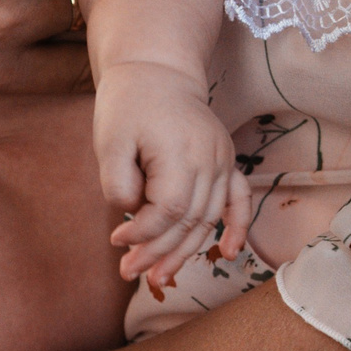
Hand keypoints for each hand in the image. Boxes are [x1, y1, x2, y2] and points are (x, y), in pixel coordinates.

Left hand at [97, 62, 249, 278]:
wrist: (157, 72)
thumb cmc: (127, 106)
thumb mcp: (109, 141)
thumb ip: (118, 182)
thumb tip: (133, 213)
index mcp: (181, 154)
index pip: (168, 211)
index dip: (143, 234)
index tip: (116, 241)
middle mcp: (210, 160)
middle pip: (189, 222)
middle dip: (158, 253)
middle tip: (129, 273)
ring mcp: (223, 161)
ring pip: (208, 219)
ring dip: (185, 252)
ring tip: (158, 278)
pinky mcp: (226, 161)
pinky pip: (240, 199)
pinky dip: (237, 227)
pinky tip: (229, 254)